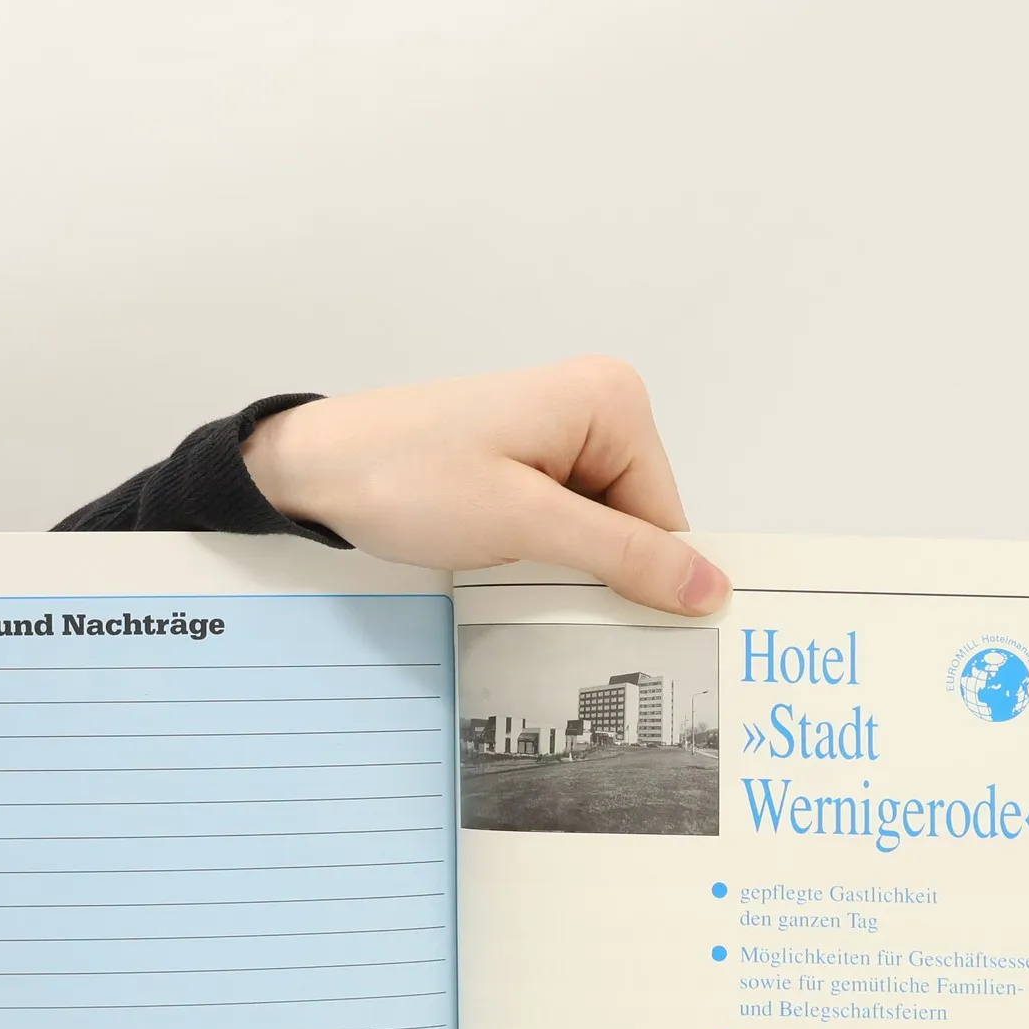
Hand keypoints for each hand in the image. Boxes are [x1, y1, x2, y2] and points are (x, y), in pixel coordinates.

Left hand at [241, 357, 732, 614]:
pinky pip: (567, 525)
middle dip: (600, 572)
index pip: (667, 518)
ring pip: (602, 533)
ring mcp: (562, 434)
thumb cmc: (409, 481)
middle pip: (639, 524)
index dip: (644, 577)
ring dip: (568, 568)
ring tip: (515, 577)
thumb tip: (712, 589)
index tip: (609, 626)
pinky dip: (544, 557)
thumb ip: (623, 555)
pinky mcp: (530, 462)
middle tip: (545, 599)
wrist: (316, 468)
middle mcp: (599, 407)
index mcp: (612, 402)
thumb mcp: (525, 523)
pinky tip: (505, 567)